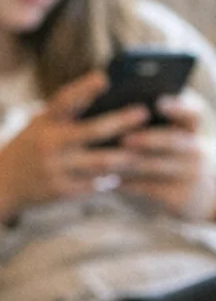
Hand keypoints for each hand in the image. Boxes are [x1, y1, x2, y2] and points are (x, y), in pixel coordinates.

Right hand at [0, 70, 149, 220]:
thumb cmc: (29, 147)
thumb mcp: (38, 126)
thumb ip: (65, 115)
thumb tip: (106, 98)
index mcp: (43, 123)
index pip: (64, 101)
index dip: (83, 88)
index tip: (103, 77)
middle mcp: (49, 144)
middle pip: (93, 131)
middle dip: (121, 121)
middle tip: (144, 113)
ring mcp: (55, 168)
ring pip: (101, 162)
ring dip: (126, 156)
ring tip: (146, 149)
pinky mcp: (61, 191)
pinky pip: (96, 185)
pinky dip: (113, 179)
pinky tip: (127, 174)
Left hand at [114, 95, 215, 220]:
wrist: (188, 194)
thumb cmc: (164, 155)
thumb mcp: (166, 136)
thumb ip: (145, 121)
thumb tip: (107, 107)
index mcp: (190, 129)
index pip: (193, 114)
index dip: (178, 108)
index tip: (159, 102)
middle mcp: (194, 150)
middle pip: (175, 141)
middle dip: (150, 140)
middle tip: (125, 139)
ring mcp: (189, 175)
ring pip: (158, 167)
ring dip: (131, 164)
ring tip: (107, 161)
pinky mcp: (177, 198)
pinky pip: (150, 189)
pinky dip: (128, 185)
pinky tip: (108, 181)